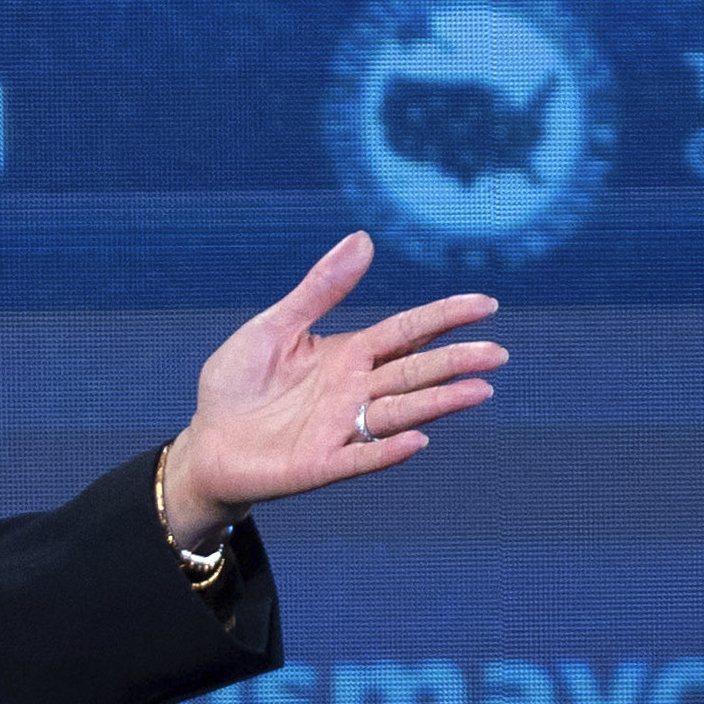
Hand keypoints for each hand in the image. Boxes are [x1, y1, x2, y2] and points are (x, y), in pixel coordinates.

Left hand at [159, 231, 504, 541]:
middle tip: (497, 353)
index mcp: (349, 355)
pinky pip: (359, 458)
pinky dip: (386, 452)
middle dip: (456, 361)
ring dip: (438, 403)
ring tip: (479, 391)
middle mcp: (354, 392)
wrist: (206, 445)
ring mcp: (340, 430)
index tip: (486, 304)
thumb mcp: (273, 328)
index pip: (408, 331)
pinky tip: (416, 441)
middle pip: (414, 371)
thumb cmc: (238, 385)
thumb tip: (363, 239)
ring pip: (399, 412)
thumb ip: (318, 290)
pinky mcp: (320, 465)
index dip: (445, 317)